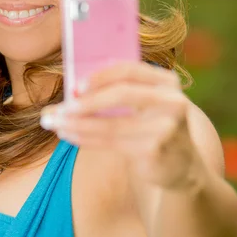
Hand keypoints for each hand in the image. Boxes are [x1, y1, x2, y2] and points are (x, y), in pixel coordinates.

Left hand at [40, 61, 202, 190]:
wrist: (181, 166)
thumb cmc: (150, 125)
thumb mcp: (141, 104)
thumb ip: (112, 92)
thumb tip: (66, 92)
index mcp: (166, 81)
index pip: (130, 70)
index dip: (101, 76)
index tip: (75, 86)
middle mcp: (171, 101)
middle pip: (122, 94)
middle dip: (87, 102)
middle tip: (61, 109)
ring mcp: (166, 128)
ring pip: (112, 124)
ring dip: (78, 124)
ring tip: (55, 123)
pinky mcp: (155, 151)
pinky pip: (112, 142)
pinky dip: (86, 138)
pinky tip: (69, 134)